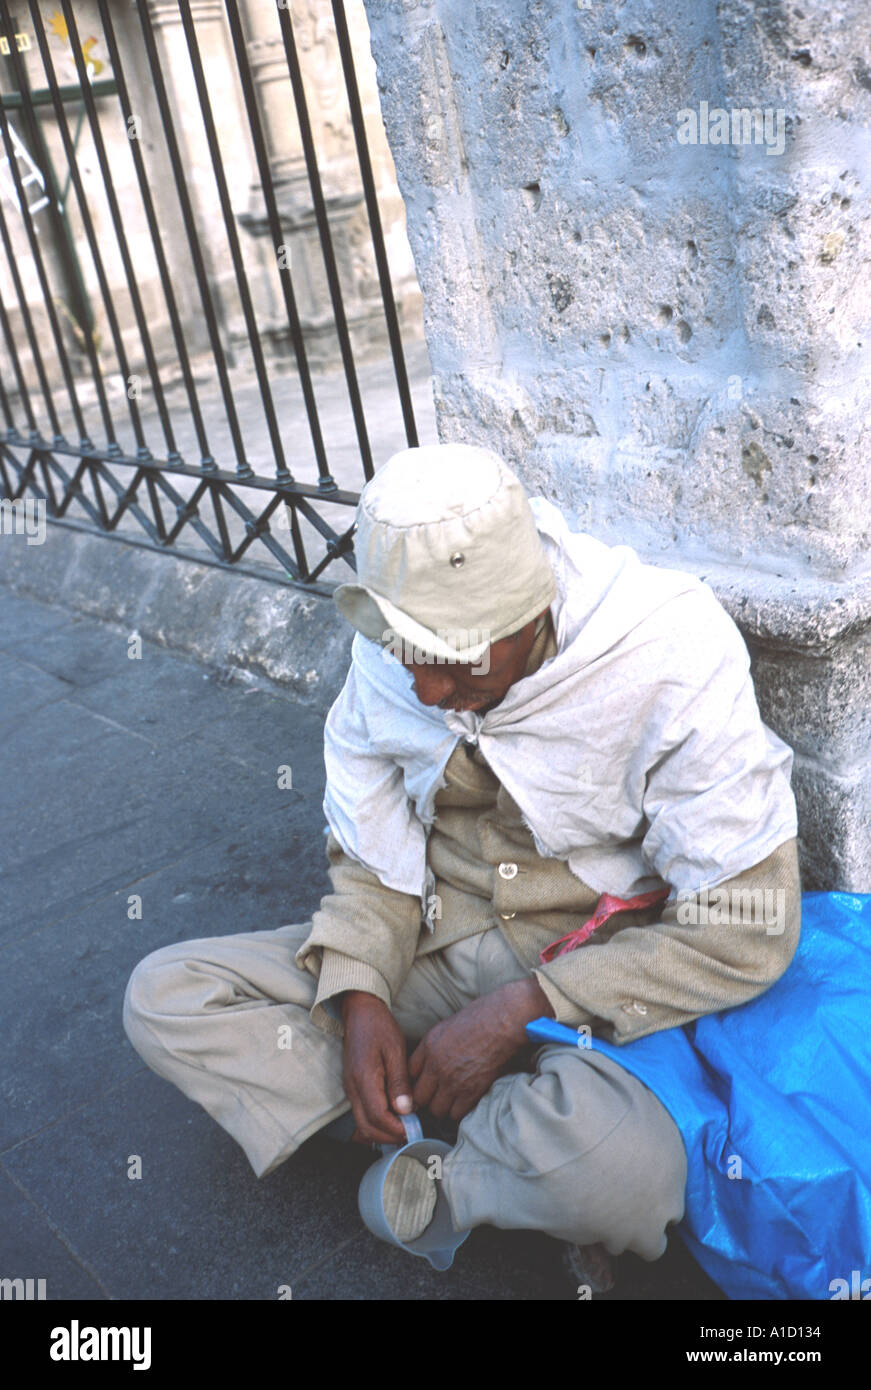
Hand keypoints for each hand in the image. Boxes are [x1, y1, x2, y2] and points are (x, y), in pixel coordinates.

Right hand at [341, 991, 412, 1144]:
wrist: (359, 1012)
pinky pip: (362, 1113)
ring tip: (405, 1126)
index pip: (377, 1117)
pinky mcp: (352, 1088)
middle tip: (411, 1133)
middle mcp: (352, 1088)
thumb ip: (399, 1082)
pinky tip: (394, 1117)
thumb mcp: (395, 1050)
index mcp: (363, 1078)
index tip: (414, 1129)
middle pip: (366, 1127)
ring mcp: (350, 1089)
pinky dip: (376, 1122)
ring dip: (382, 1131)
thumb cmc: (379, 1027)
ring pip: (362, 1123)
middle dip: (389, 1136)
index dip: (396, 1128)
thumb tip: (406, 1110)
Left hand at [408, 977, 553, 1124]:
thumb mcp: (448, 1025)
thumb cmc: (482, 1017)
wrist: (504, 1022)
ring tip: (454, 1100)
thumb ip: (434, 1046)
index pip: (408, 1075)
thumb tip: (430, 1063)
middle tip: (439, 1096)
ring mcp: (452, 1080)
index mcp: (428, 1046)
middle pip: (419, 1097)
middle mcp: (435, 1065)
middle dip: (428, 1099)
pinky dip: (460, 1111)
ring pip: (437, 1109)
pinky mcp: (470, 1092)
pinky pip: (456, 1114)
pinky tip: (467, 1101)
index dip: (416, 1082)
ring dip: (444, 1107)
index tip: (425, 1085)